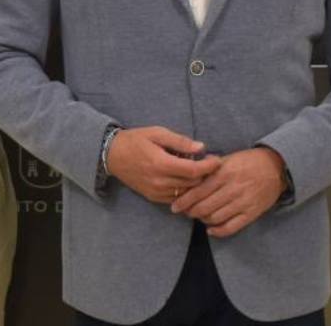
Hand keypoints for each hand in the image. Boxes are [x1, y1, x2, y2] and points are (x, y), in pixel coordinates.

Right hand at [107, 126, 221, 203]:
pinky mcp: (152, 197)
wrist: (112, 155)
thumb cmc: (137, 140)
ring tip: (201, 170)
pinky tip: (188, 179)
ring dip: (196, 183)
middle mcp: (159, 182)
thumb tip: (201, 147)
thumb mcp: (158, 133)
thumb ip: (181, 142)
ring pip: (185, 193)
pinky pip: (175, 198)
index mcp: (161, 164)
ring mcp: (155, 192)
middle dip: (205, 174)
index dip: (209, 167)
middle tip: (211, 163)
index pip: (193, 171)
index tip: (218, 160)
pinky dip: (185, 190)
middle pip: (192, 183)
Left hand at [171, 147, 285, 237]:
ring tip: (200, 216)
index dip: (184, 200)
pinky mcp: (252, 212)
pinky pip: (230, 227)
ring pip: (215, 218)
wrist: (278, 167)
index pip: (199, 191)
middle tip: (186, 212)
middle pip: (204, 207)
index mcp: (226, 172)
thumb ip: (211, 168)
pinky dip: (217, 231)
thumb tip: (189, 175)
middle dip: (190, 212)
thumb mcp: (230, 158)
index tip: (174, 206)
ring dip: (203, 220)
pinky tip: (211, 228)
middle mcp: (234, 188)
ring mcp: (244, 201)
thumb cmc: (250, 161)